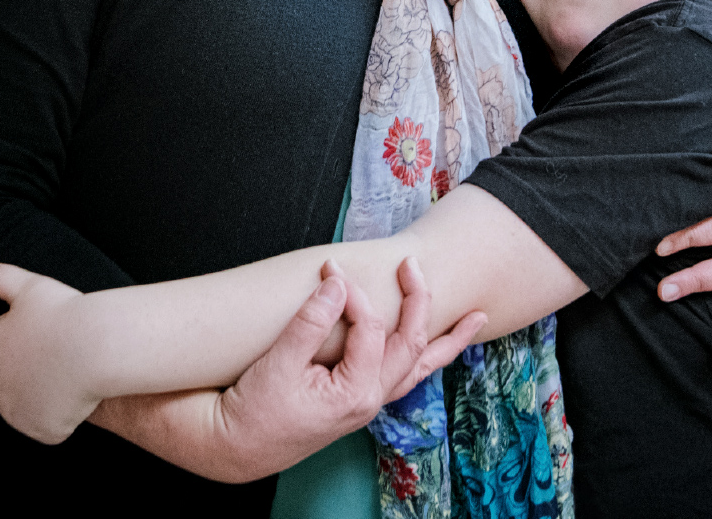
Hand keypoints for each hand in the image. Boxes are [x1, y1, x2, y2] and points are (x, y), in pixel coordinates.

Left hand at [0, 256, 92, 442]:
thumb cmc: (63, 315)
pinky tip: (72, 389)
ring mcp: (18, 414)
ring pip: (20, 404)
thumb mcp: (27, 287)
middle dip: (14, 370)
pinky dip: (57, 411)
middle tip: (44, 351)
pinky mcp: (43, 430)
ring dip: (34, 390)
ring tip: (61, 366)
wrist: (97, 347)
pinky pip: (46, 423)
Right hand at [91, 257, 484, 481]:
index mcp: (355, 393)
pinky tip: (437, 344)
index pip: (370, 330)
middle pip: (410, 345)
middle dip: (418, 301)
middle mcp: (370, 399)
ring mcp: (368, 401)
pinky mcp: (359, 397)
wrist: (236, 446)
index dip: (353, 296)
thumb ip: (312, 320)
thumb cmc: (255, 408)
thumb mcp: (279, 362)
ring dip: (446, 339)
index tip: (330, 270)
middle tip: (413, 264)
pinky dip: (426, 356)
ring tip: (475, 317)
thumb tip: (338, 281)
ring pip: (419, 366)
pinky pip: (405, 375)